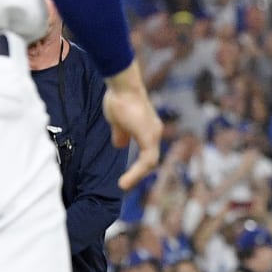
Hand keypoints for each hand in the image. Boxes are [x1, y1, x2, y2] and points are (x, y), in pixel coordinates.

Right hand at [103, 65, 162, 189]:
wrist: (123, 85)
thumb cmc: (119, 98)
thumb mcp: (117, 121)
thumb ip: (120, 134)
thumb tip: (119, 145)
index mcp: (148, 128)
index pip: (147, 152)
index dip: (138, 166)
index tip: (127, 176)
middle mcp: (154, 132)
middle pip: (150, 159)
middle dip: (138, 173)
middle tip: (125, 184)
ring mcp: (154, 134)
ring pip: (149, 162)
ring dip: (136, 176)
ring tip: (123, 186)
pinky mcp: (149, 138)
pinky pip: (145, 161)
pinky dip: (135, 173)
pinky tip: (123, 182)